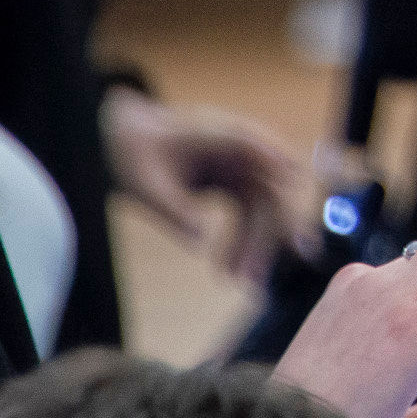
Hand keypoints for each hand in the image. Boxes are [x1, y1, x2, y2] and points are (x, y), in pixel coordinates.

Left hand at [100, 89, 317, 278]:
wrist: (124, 141)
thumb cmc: (134, 154)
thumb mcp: (146, 185)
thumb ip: (173, 210)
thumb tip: (201, 241)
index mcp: (221, 136)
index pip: (260, 152)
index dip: (282, 186)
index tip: (292, 209)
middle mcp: (239, 150)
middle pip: (269, 190)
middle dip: (271, 233)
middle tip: (266, 270)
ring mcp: (239, 167)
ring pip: (262, 209)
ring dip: (256, 245)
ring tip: (242, 281)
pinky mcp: (234, 182)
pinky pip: (247, 216)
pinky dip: (240, 242)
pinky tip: (227, 269)